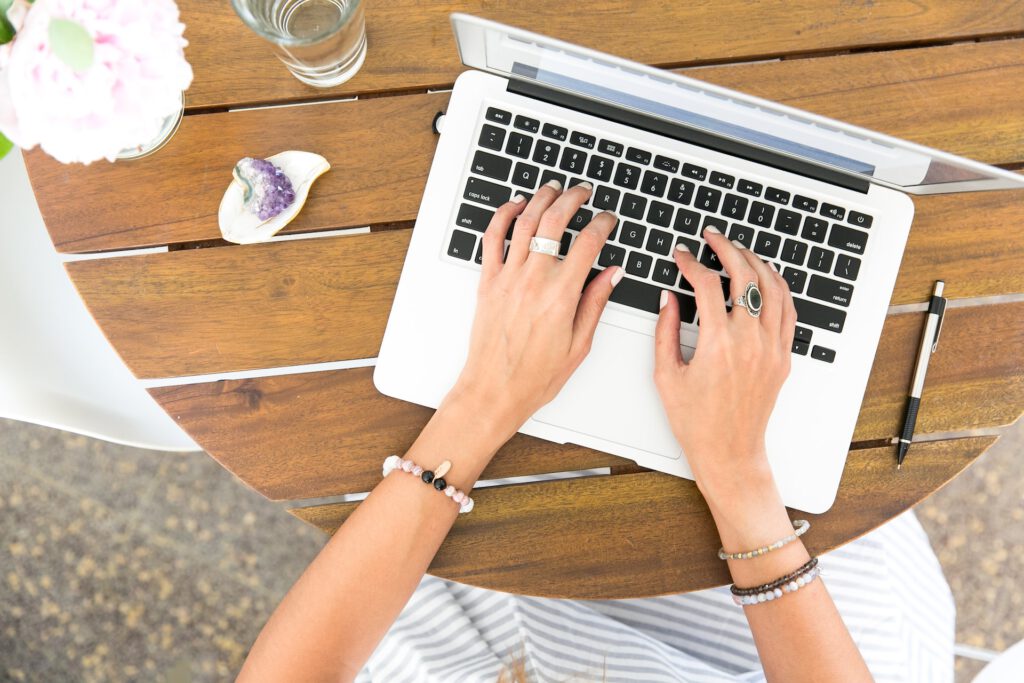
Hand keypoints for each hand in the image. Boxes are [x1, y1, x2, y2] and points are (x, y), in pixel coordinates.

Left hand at [447, 181, 621, 442]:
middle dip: (573, 199)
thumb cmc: (534, 376)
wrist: (494, 390)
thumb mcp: (579, 344)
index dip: (603, 223)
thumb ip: (595, 303)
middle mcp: (533, 281)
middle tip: (583, 192)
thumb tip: (612, 273)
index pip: (588, 243)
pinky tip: (515, 206)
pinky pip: (492, 238)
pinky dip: (503, 216)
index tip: (608, 219)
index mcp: (561, 296)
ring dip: (541, 199)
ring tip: (553, 189)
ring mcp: (507, 278)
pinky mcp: (488, 282)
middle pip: (555, 222)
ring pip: (524, 222)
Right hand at [653, 228, 795, 504]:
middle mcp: (750, 342)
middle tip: (712, 237)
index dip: (691, 263)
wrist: (729, 452)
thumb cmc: (696, 422)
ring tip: (738, 250)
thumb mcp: (666, 375)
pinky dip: (778, 286)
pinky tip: (765, 276)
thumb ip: (665, 330)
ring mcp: (771, 348)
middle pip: (745, 276)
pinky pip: (787, 311)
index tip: (681, 255)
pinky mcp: (782, 357)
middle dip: (727, 248)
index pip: (707, 285)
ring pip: (772, 288)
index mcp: (718, 344)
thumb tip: (669, 297)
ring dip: (755, 261)